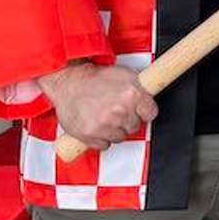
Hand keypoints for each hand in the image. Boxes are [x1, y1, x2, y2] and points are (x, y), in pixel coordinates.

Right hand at [38, 62, 156, 153]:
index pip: (151, 113)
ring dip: (113, 129)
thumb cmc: (94, 78)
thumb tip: (150, 99)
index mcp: (132, 95)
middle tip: (113, 108)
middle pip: (135, 127)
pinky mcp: (90, 135)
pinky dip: (100, 137)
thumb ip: (140, 89)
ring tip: (102, 114)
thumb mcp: (124, 74)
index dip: (143, 110)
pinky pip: (104, 145)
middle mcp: (120, 111)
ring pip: (120, 137)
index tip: (136, 108)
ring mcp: (105, 125)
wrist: (68, 81)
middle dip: (126, 119)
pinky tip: (95, 123)